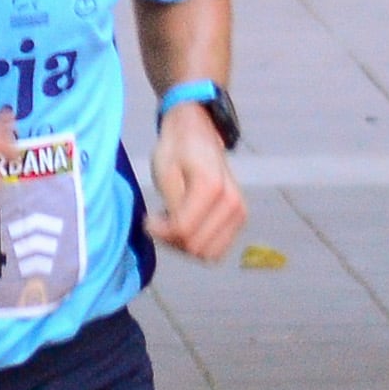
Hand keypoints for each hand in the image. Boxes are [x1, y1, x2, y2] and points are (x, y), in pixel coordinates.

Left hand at [146, 99, 245, 261]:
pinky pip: (216, 250)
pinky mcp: (239, 219)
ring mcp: (239, 212)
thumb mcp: (164, 173)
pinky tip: (187, 224)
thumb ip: (171, 208)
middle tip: (159, 219)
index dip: (159, 230)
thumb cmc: (177, 151)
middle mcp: (232, 202)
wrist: (197, 135)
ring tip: (174, 220)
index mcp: (212, 186)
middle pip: (195, 247)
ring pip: (207, 254)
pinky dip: (198, 244)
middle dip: (171, 239)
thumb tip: (172, 235)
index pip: (183, 230)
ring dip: (185, 245)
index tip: (149, 217)